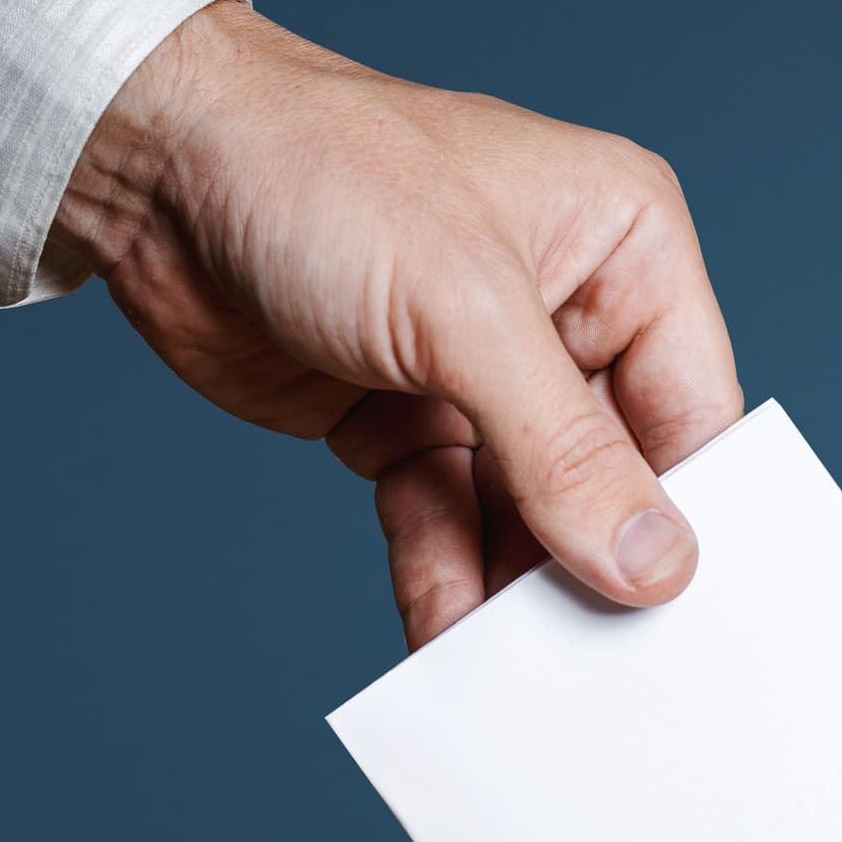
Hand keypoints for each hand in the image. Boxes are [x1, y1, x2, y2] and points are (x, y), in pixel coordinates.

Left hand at [56, 0, 741, 648]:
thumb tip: (653, 562)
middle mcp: (571, 308)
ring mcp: (485, 369)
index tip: (679, 619)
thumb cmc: (319, 171)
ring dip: (513, 586)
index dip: (689, 514)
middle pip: (614, 473)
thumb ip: (565, 448)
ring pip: (528, 510)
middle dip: (594, 563)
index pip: (693, 408)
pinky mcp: (406, 417)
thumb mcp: (464, 310)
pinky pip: (447, 516)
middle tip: (597, 669)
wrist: (149, 168)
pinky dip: (443, 575)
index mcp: (625, 245)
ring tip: (512, 672)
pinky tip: (439, 638)